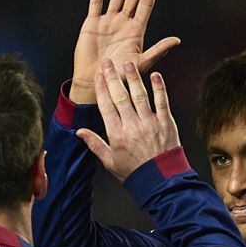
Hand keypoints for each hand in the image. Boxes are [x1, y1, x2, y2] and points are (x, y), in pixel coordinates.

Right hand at [70, 0, 180, 103]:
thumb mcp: (141, 63)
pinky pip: (96, 3)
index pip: (145, 4)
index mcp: (136, 31)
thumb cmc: (119, 77)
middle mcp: (123, 23)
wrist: (94, 84)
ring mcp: (108, 22)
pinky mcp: (92, 24)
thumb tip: (177, 40)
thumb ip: (158, 50)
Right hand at [76, 60, 180, 180]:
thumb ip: (94, 144)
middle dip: (113, 78)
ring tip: (129, 63)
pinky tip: (156, 75)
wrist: (162, 183)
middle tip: (108, 63)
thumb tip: (79, 131)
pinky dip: (160, 88)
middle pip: (120, 97)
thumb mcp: (110, 162)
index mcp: (117, 135)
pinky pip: (162, 102)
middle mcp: (132, 127)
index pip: (106, 106)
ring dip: (134, 78)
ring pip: (140, 96)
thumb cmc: (135, 173)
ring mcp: (150, 124)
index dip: (101, 89)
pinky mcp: (166, 124)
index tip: (98, 76)